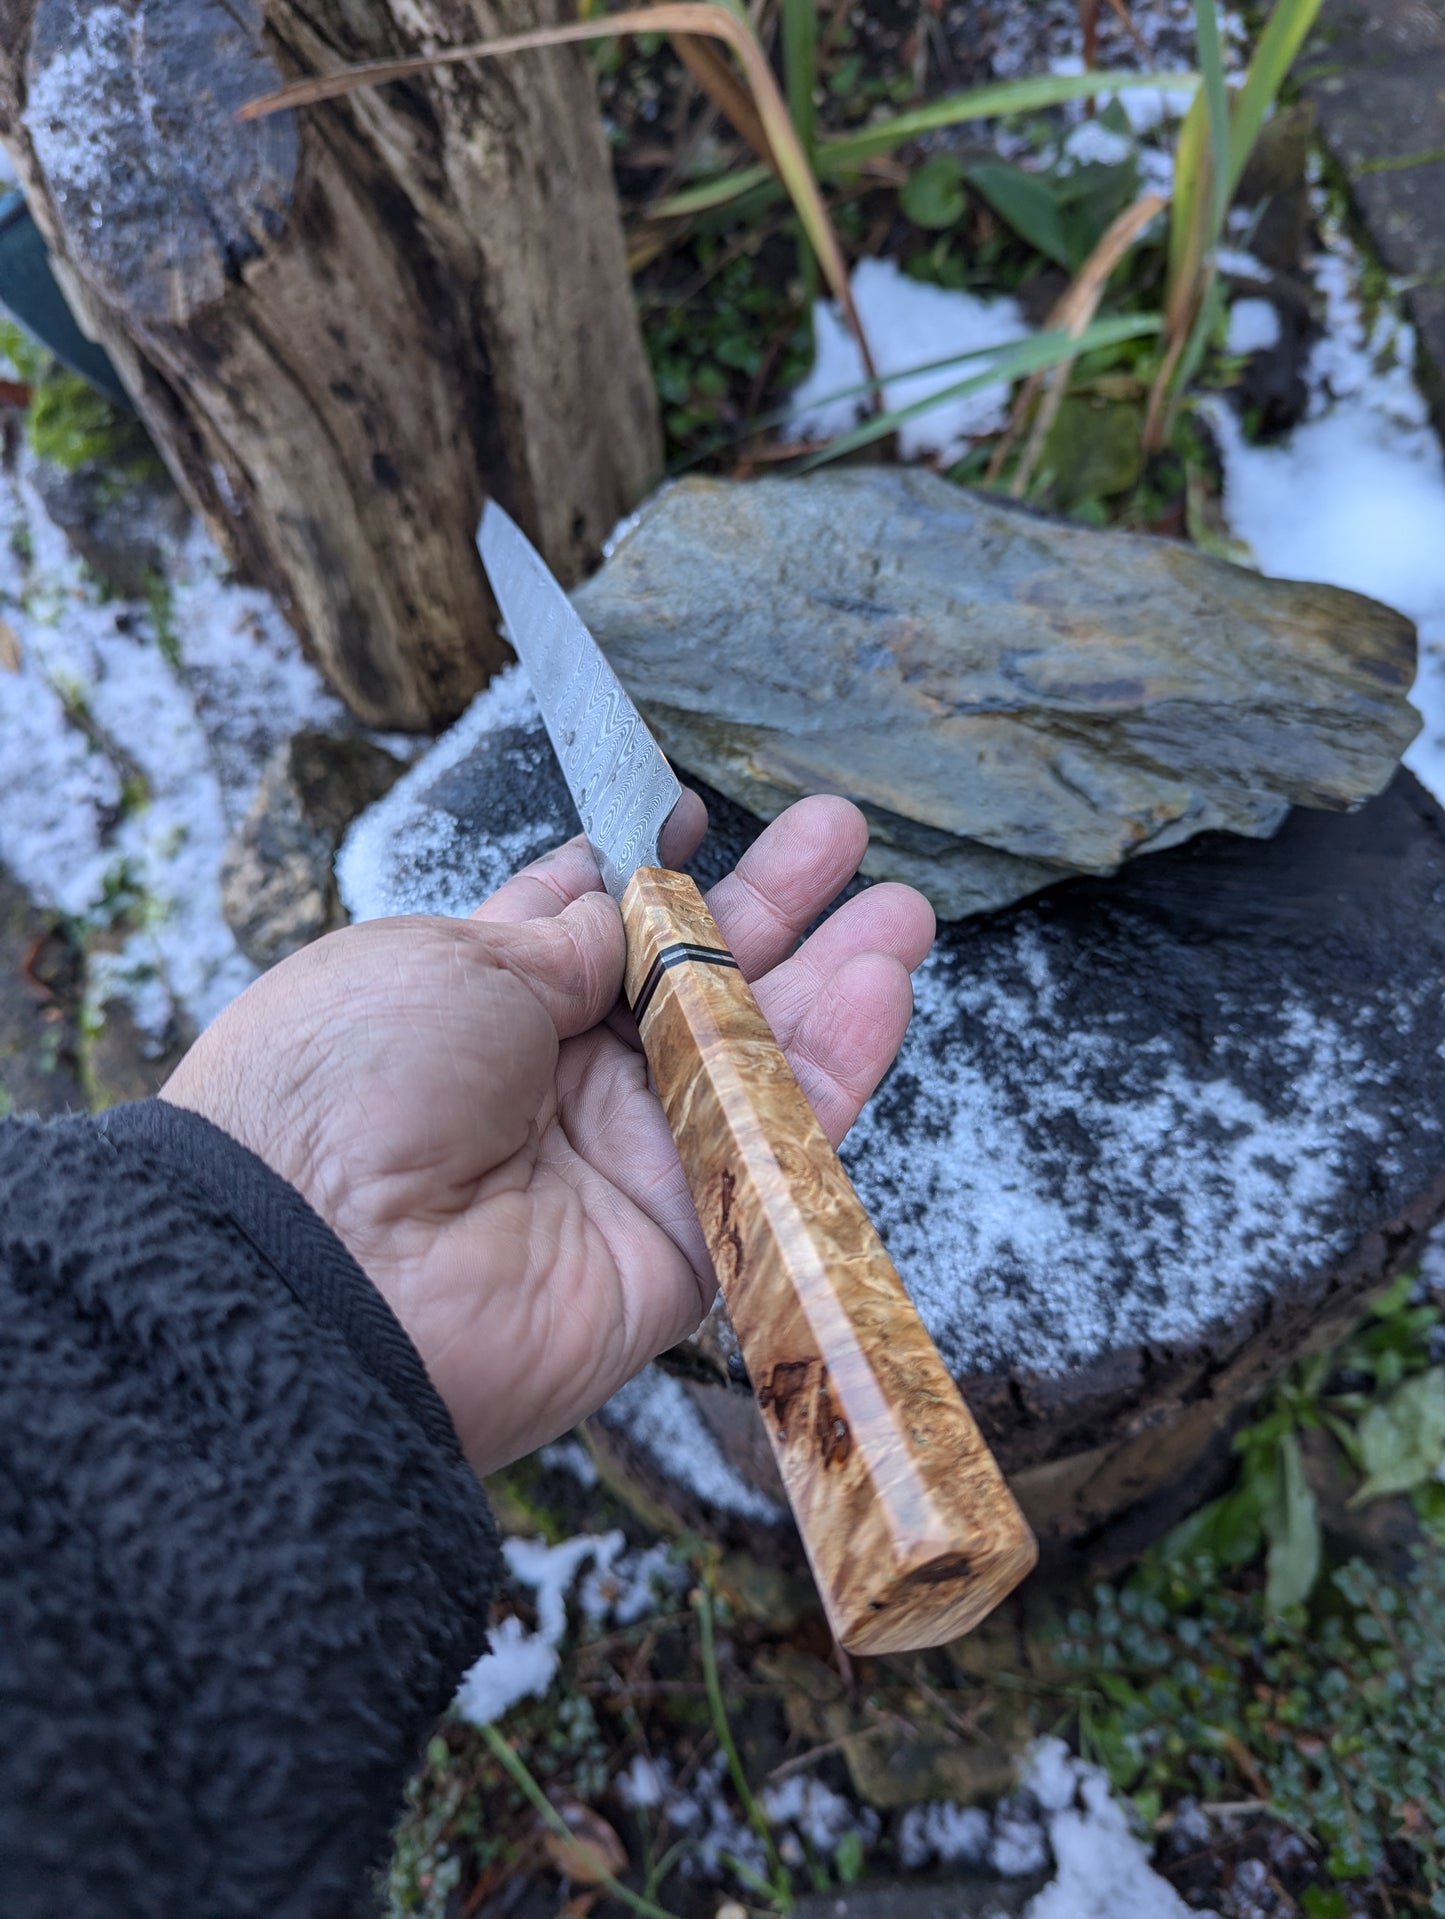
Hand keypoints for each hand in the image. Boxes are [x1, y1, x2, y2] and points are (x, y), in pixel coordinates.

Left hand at [161, 796, 933, 1473]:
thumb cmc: (348, 1079)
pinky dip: (834, 1074)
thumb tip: (633, 899)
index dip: (646, 866)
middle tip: (839, 834)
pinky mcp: (681, 1245)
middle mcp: (557, 1083)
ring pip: (749, 1062)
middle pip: (690, 984)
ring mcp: (623, 1162)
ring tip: (899, 909)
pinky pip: (771, 1151)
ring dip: (830, 983)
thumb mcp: (457, 959)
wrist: (319, 1262)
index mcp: (482, 1004)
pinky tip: (881, 988)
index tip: (693, 808)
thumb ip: (569, 934)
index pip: (588, 926)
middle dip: (769, 907)